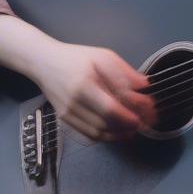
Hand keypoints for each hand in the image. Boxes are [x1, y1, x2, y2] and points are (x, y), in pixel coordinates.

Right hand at [30, 41, 155, 141]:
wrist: (43, 63)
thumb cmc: (76, 57)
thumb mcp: (103, 56)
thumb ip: (124, 72)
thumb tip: (145, 86)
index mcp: (84, 85)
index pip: (111, 108)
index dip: (132, 114)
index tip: (148, 111)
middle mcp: (74, 103)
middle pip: (106, 123)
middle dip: (130, 125)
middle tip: (146, 121)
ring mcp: (68, 114)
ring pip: (98, 133)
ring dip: (120, 134)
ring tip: (136, 128)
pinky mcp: (65, 120)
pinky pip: (88, 135)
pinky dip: (106, 137)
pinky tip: (118, 132)